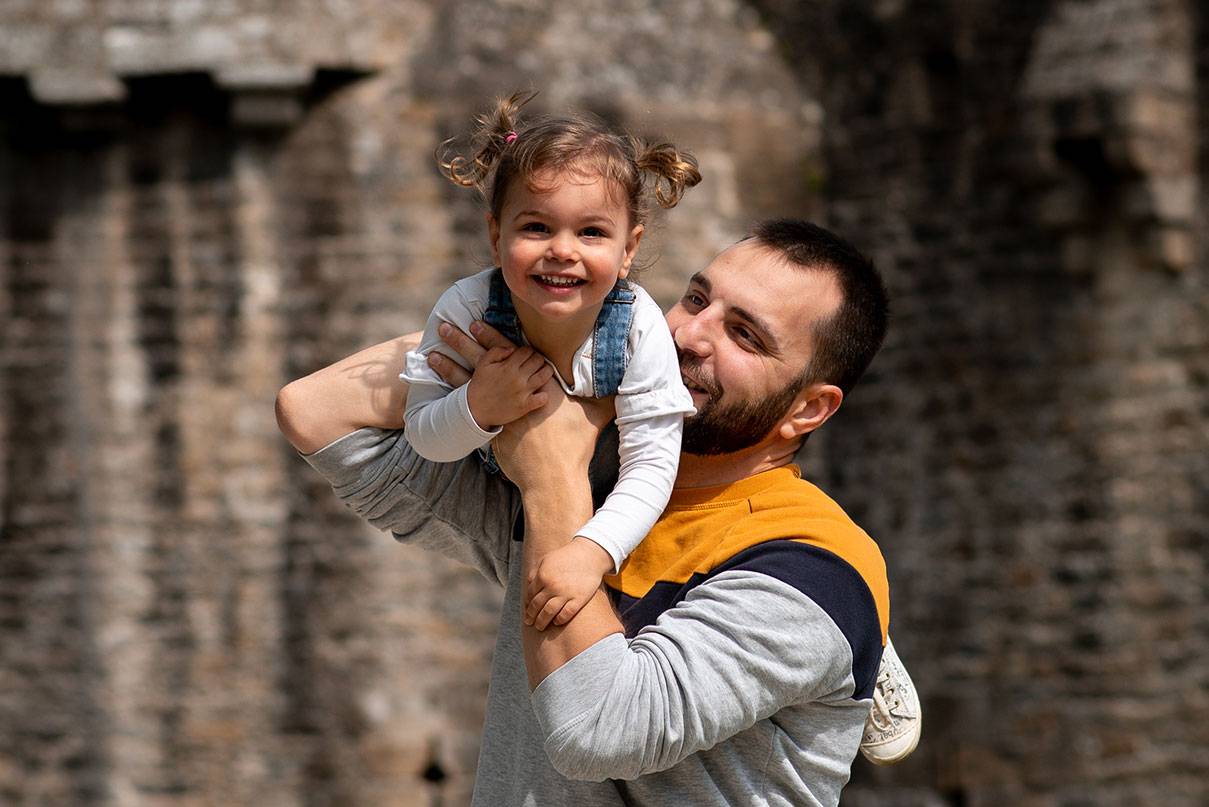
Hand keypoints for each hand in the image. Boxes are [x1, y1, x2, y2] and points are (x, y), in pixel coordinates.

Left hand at [428, 321, 612, 490]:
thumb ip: (608, 397)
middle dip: (464, 341)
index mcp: (537, 384)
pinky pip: (464, 411)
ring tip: (428, 352)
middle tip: (444, 324)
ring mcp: (500, 413)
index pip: (511, 353)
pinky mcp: (490, 432)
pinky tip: (430, 393)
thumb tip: (630, 385)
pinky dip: (448, 400)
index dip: (492, 336)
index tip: (477, 320)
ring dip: (448, 366)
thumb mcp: (596, 416)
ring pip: (468, 383)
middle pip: (484, 361)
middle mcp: (514, 394)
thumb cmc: (576, 447)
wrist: (554, 477)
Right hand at [465, 345, 553, 428]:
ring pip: (545, 375)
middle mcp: (518, 378)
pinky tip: (539, 393)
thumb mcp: (483, 363)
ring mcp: (523, 392)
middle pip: (538, 360)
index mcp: (508, 366)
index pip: (527, 351)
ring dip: (546, 372)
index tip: (526, 356)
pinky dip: (544, 395)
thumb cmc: (480, 386)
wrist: (474, 410)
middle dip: (537, 359)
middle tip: (533, 364)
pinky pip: (543, 398)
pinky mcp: (525, 406)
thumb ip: (497, 351)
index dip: (528, 351)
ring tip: (540, 373)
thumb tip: (512, 348)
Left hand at [524, 537, 615, 629]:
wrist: (590, 555)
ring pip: (548, 612)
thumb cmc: (566, 556)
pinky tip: (556, 621)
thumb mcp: (546, 559)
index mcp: (543, 575)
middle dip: (531, 616)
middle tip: (529, 622)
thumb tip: (528, 585)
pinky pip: (566, 614)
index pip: (530, 595)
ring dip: (542, 621)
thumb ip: (535, 572)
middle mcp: (552, 586)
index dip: (527, 605)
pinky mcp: (579, 599)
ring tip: (539, 626)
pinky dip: (559, 620)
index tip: (527, 611)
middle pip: (537, 606)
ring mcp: (566, 593)